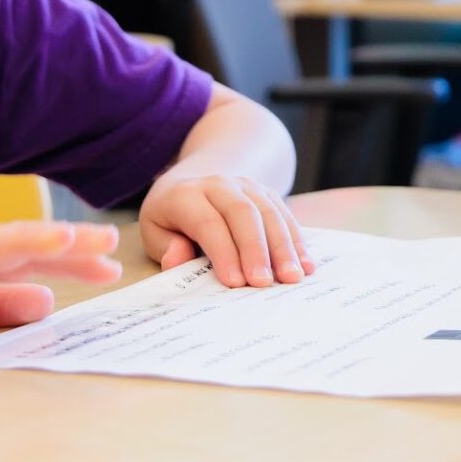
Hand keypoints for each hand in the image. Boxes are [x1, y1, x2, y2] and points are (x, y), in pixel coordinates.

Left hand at [138, 175, 310, 287]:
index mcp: (186, 195)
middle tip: (263, 283)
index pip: (208, 222)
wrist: (198, 177)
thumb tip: (177, 258)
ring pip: (269, 212)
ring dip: (283, 247)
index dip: (222, 251)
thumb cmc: (174, 217)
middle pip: (243, 214)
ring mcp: (247, 185)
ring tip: (291, 277)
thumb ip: (166, 247)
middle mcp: (219, 184)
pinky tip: (305, 265)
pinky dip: (297, 241)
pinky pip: (285, 215)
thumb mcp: (155, 230)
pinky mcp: (267, 193)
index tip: (233, 282)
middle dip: (255, 250)